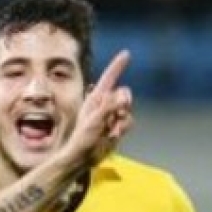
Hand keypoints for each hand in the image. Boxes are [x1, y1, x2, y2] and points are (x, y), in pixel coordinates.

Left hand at [67, 50, 131, 164]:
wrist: (84, 157)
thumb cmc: (82, 138)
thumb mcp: (94, 120)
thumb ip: (109, 107)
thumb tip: (123, 97)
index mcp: (95, 99)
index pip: (109, 78)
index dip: (118, 66)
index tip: (127, 53)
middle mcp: (105, 104)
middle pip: (125, 93)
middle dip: (125, 101)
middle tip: (119, 111)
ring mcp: (112, 115)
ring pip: (129, 109)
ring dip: (122, 119)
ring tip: (110, 130)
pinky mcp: (118, 125)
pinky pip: (129, 121)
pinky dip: (123, 128)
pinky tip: (113, 136)